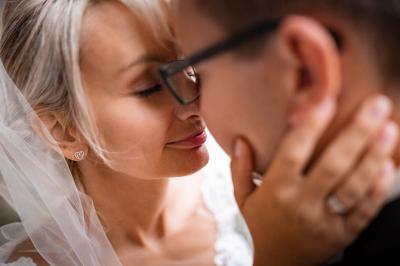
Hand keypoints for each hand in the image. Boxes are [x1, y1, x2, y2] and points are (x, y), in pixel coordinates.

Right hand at [231, 95, 397, 265]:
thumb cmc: (258, 226)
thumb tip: (240, 139)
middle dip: (357, 133)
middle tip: (377, 104)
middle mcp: (300, 205)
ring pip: (354, 187)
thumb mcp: (242, 199)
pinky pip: (364, 211)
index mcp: (275, 191)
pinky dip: (378, 189)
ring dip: (374, 157)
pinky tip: (389, 166)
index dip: (310, 126)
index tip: (327, 100)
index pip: (293, 153)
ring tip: (389, 129)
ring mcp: (324, 222)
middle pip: (332, 165)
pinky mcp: (342, 235)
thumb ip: (240, 169)